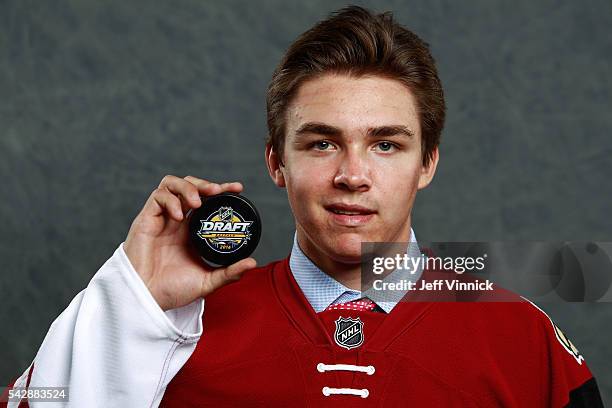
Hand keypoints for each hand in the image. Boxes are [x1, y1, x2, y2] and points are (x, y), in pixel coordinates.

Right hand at [123, 175, 255, 310]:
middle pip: (189, 186)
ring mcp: (160, 218)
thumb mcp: (207, 281)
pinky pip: (157, 197)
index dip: (221, 189)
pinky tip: (179, 216)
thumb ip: (229, 272)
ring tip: (198, 202)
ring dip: (187, 187)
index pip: (206, 200)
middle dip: (204, 183)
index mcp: (190, 230)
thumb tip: (253, 263)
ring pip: (171, 184)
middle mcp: (176, 220)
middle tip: (218, 191)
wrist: (147, 300)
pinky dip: (170, 200)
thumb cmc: (172, 291)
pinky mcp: (145, 220)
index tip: (238, 188)